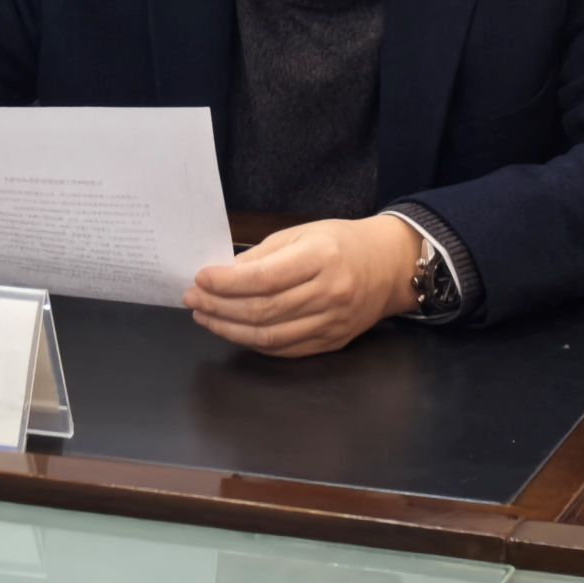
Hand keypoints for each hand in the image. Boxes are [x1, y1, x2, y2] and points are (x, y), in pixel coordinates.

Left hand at [184, 215, 420, 356]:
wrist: (390, 265)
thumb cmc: (342, 242)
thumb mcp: (302, 233)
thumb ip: (262, 255)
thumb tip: (223, 274)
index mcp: (321, 258)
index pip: (264, 278)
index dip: (226, 283)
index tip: (200, 279)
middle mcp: (330, 294)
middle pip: (263, 310)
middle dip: (219, 306)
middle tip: (193, 299)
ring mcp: (333, 323)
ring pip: (270, 336)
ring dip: (230, 329)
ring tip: (205, 316)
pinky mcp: (333, 342)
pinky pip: (285, 350)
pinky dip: (254, 343)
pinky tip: (233, 330)